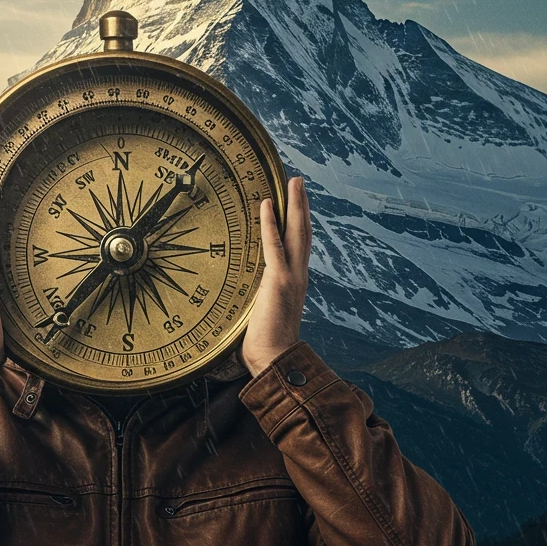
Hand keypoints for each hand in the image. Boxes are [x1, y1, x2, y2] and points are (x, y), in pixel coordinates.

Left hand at [241, 175, 310, 376]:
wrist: (276, 362)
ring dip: (295, 205)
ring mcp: (291, 277)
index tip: (297, 204)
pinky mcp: (278, 281)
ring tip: (294, 182)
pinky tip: (267, 203)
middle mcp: (299, 276)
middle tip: (299, 182)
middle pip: (304, 232)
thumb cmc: (266, 347)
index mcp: (295, 283)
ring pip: (297, 232)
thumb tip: (242, 298)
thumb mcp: (262, 316)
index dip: (299, 223)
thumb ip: (258, 301)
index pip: (299, 246)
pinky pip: (274, 245)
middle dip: (302, 205)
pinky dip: (270, 223)